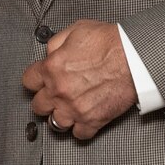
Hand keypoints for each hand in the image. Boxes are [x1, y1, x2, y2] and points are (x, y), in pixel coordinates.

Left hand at [20, 18, 136, 140]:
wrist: (136, 57)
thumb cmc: (111, 42)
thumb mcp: (76, 30)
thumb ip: (56, 44)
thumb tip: (48, 54)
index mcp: (52, 68)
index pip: (28, 82)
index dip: (36, 80)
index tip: (41, 82)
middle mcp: (59, 91)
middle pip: (38, 106)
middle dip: (46, 100)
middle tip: (55, 96)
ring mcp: (74, 108)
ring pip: (55, 124)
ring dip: (60, 116)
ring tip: (68, 110)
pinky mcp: (92, 120)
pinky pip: (79, 134)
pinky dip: (81, 129)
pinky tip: (84, 120)